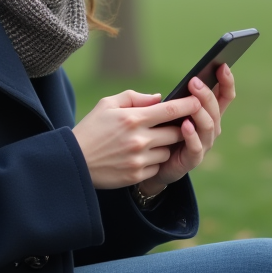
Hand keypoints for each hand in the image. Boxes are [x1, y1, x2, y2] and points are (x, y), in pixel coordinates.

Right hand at [71, 90, 201, 188]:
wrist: (73, 162)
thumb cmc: (91, 129)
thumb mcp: (107, 105)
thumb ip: (134, 98)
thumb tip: (159, 98)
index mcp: (133, 118)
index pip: (170, 110)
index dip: (188, 105)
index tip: (198, 102)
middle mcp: (139, 138)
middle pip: (176, 132)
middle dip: (179, 127)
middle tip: (176, 124)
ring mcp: (139, 159)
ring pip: (168, 150)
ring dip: (165, 145)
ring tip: (150, 141)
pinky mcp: (136, 175)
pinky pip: (157, 166)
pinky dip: (154, 160)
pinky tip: (140, 156)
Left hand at [141, 63, 236, 193]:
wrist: (150, 166)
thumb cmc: (157, 135)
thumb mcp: (160, 115)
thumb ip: (161, 105)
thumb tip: (158, 96)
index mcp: (206, 114)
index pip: (223, 96)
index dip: (226, 81)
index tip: (222, 65)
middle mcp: (209, 128)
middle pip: (216, 108)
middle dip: (207, 94)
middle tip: (194, 82)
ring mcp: (203, 144)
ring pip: (209, 126)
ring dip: (201, 112)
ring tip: (192, 100)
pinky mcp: (193, 159)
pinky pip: (196, 147)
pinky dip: (192, 136)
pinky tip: (185, 125)